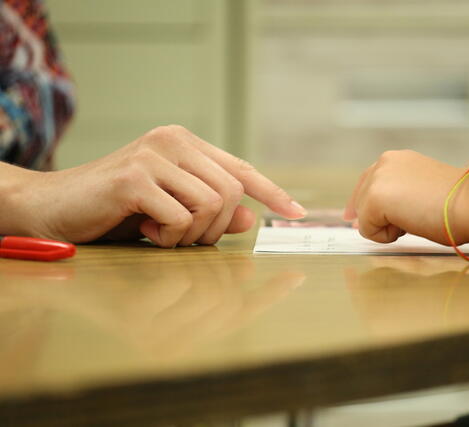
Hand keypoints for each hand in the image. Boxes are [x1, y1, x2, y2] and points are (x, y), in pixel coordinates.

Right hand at [16, 125, 306, 246]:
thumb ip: (209, 213)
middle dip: (216, 228)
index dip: (273, 193)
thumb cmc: (116, 212)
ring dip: (191, 234)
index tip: (298, 214)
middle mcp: (174, 141)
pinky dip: (168, 237)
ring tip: (158, 232)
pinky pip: (181, 218)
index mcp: (186, 145)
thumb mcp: (170, 213)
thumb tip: (248, 219)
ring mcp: (154, 155)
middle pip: (233, 191)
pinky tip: (140, 228)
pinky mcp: (135, 176)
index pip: (242, 169)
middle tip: (182, 237)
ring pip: (213, 205)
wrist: (53, 208)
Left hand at [344, 150, 465, 244]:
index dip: (360, 204)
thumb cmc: (457, 203)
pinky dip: (387, 236)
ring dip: (386, 227)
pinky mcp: (374, 199)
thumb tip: (367, 218)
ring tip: (416, 218)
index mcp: (396, 159)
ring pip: (364, 217)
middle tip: (413, 219)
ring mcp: (377, 179)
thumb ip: (396, 196)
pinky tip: (411, 225)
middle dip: (379, 219)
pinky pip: (368, 231)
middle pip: (361, 202)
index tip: (351, 219)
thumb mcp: (420, 190)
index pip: (367, 182)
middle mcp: (383, 163)